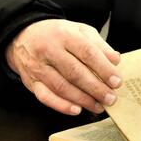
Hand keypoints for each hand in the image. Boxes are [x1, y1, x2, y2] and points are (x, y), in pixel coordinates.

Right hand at [6, 19, 121, 115]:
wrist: (23, 36)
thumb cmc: (58, 34)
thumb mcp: (80, 30)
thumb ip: (99, 45)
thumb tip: (115, 60)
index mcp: (65, 35)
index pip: (87, 52)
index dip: (104, 68)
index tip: (117, 82)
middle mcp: (49, 50)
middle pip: (75, 72)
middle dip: (95, 88)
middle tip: (111, 98)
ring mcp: (38, 67)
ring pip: (61, 87)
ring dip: (82, 100)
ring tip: (99, 106)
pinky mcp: (31, 82)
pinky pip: (45, 97)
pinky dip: (61, 106)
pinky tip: (76, 110)